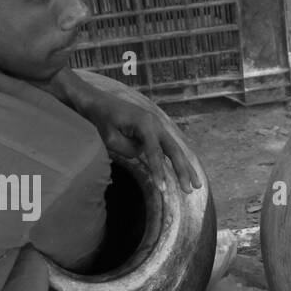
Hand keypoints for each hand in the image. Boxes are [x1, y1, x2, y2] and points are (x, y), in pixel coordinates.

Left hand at [51, 69, 201, 192]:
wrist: (94, 100)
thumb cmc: (99, 118)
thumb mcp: (110, 138)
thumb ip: (129, 150)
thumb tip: (142, 155)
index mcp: (145, 124)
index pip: (156, 153)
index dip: (160, 172)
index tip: (163, 190)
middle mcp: (155, 123)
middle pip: (174, 150)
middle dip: (183, 171)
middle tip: (191, 190)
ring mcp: (155, 124)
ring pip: (174, 149)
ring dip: (185, 167)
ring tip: (196, 184)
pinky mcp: (151, 128)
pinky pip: (167, 147)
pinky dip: (176, 160)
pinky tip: (184, 172)